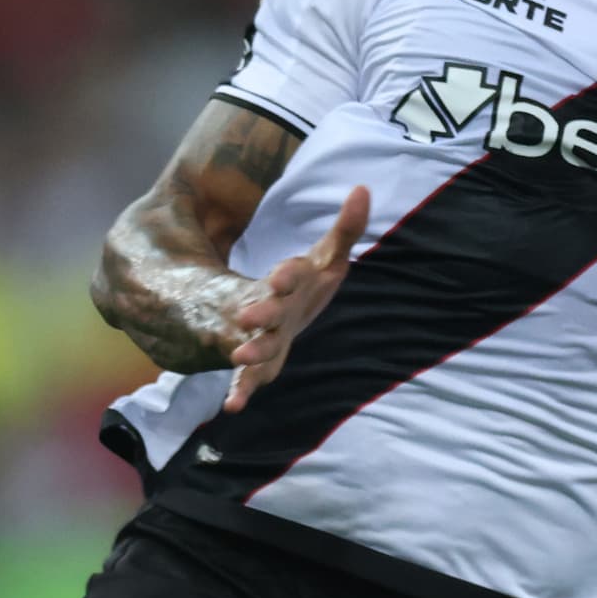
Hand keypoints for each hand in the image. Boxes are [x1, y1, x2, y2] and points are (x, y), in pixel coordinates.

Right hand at [221, 184, 369, 410]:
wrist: (278, 308)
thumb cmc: (308, 283)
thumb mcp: (327, 256)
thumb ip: (346, 228)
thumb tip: (364, 190)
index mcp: (289, 281)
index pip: (287, 275)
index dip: (286, 275)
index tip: (283, 275)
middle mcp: (271, 308)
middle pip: (265, 310)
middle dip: (259, 313)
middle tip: (248, 316)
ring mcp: (263, 336)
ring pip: (254, 344)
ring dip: (248, 350)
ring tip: (240, 357)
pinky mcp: (261, 362)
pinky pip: (248, 378)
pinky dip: (239, 391)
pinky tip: (232, 408)